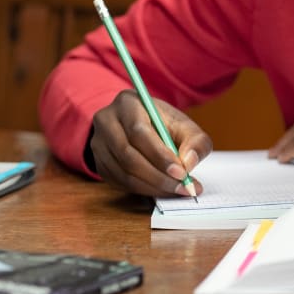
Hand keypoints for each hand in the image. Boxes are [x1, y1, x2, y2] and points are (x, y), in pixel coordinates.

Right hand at [89, 90, 213, 196]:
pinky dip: (143, 190)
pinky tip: (162, 189)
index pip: (139, 132)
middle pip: (128, 155)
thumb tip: (189, 163)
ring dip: (153, 186)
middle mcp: (106, 121)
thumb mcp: (185, 126)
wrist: (141, 125)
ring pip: (123, 172)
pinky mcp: (99, 163)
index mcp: (127, 103)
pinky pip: (119, 182)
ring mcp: (98, 143)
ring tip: (177, 190)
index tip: (182, 173)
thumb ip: (195, 141)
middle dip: (159, 176)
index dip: (160, 155)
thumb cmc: (164, 125)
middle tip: (183, 187)